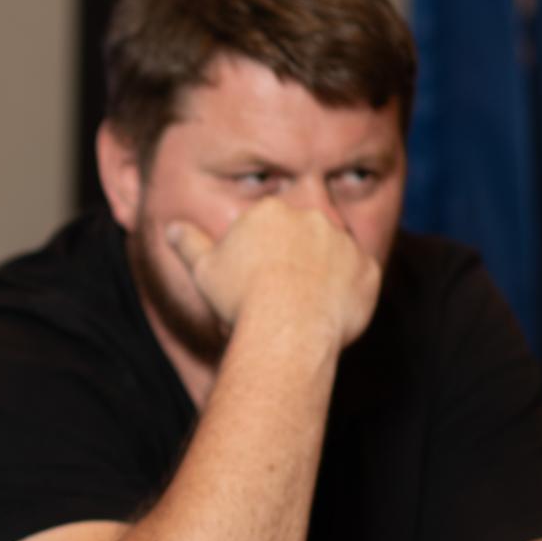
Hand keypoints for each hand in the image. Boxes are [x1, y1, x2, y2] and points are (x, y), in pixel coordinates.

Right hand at [166, 198, 380, 349]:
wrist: (286, 328)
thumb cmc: (240, 298)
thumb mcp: (203, 269)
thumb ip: (188, 243)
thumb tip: (172, 228)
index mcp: (272, 211)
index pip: (267, 227)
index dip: (258, 255)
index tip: (253, 280)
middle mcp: (312, 218)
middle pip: (301, 237)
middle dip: (292, 259)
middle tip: (279, 294)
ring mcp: (344, 243)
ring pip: (332, 256)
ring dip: (321, 275)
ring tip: (302, 308)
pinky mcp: (369, 270)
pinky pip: (358, 279)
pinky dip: (346, 294)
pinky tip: (326, 313)